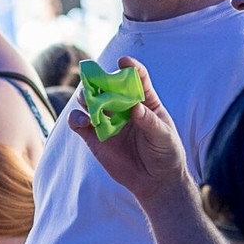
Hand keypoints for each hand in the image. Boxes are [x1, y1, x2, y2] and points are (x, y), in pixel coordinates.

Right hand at [66, 57, 191, 206]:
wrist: (155, 181)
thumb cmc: (166, 154)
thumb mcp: (164, 137)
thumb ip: (150, 122)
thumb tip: (136, 107)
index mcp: (144, 102)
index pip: (137, 79)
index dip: (130, 68)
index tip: (122, 61)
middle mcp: (123, 108)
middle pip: (108, 86)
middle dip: (100, 80)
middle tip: (96, 81)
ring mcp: (107, 122)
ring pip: (90, 101)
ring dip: (86, 97)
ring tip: (88, 101)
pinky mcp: (94, 138)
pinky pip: (79, 124)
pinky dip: (77, 119)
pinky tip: (82, 121)